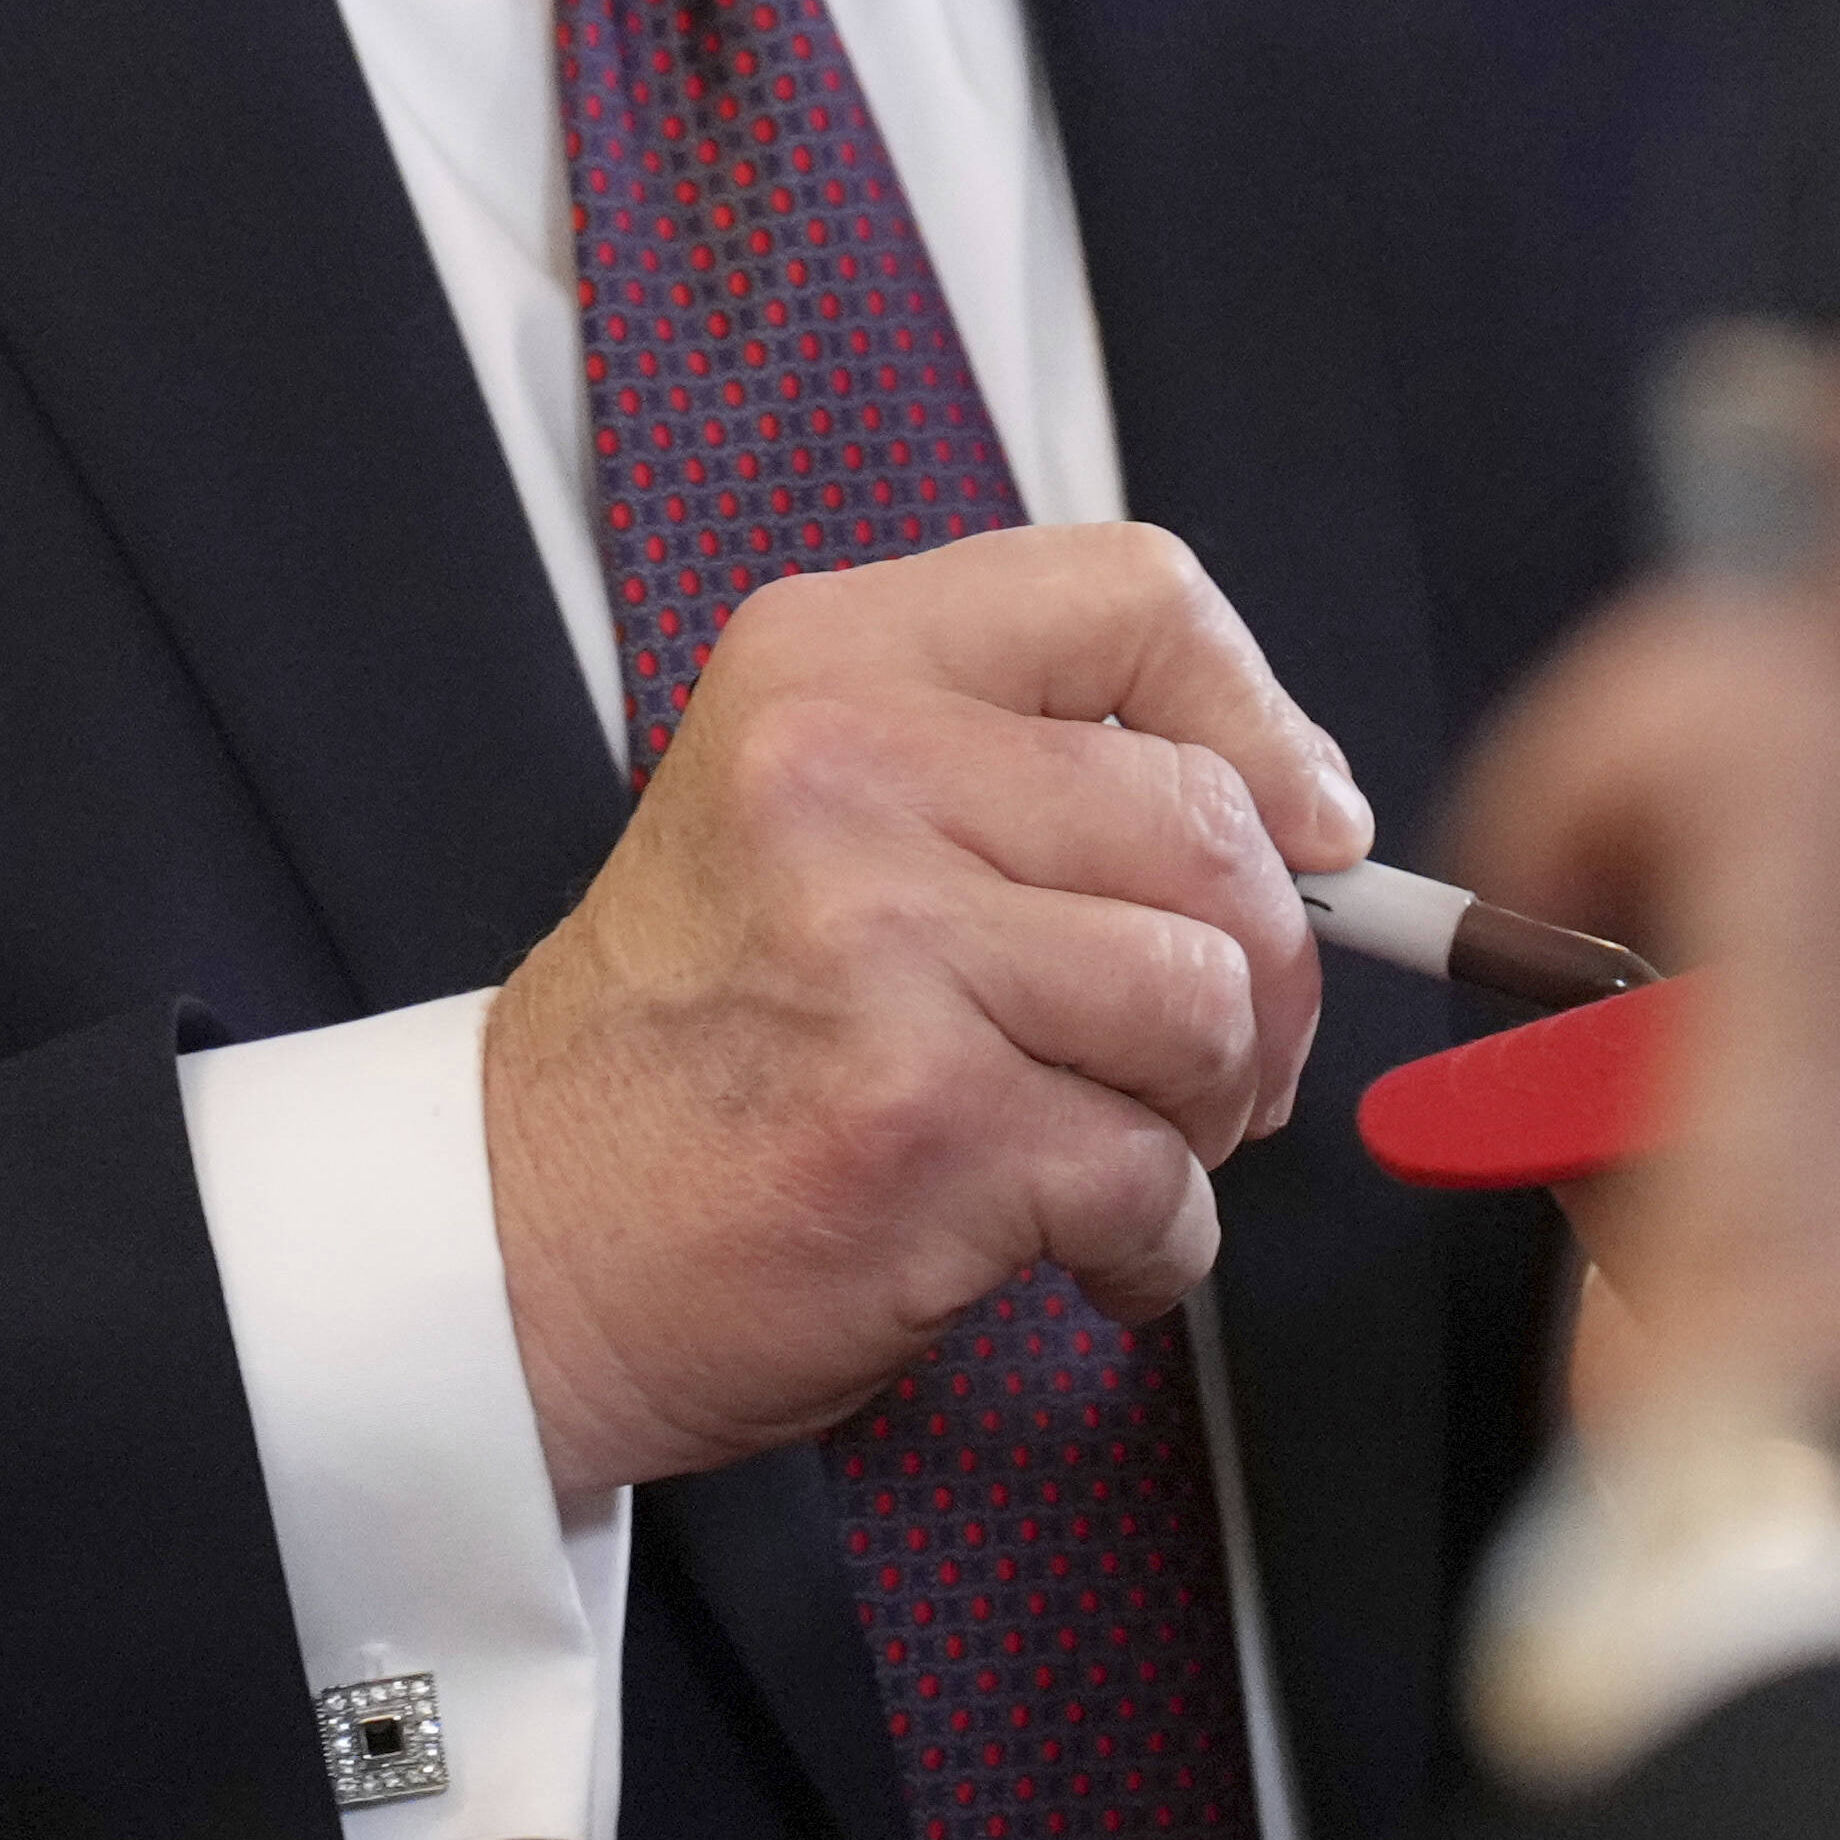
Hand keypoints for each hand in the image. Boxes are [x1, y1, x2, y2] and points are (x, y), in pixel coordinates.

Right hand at [485, 520, 1359, 1508]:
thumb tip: (1314, 816)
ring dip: (1208, 1113)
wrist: (526, 1231)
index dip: (1263, 719)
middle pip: (1215, 829)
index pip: (1138, 593)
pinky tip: (1066, 1245)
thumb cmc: (698, 1033)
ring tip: (1117, 1141)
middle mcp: (848, 776)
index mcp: (833, 660)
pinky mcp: (921, 1128)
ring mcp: (882, 952)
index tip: (1301, 827)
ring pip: (1207, 1006)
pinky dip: (1149, 1242)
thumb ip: (1026, 764)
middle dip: (1264, 972)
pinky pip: (1156, 1178)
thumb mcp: (816, 803)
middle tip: (1205, 1053)